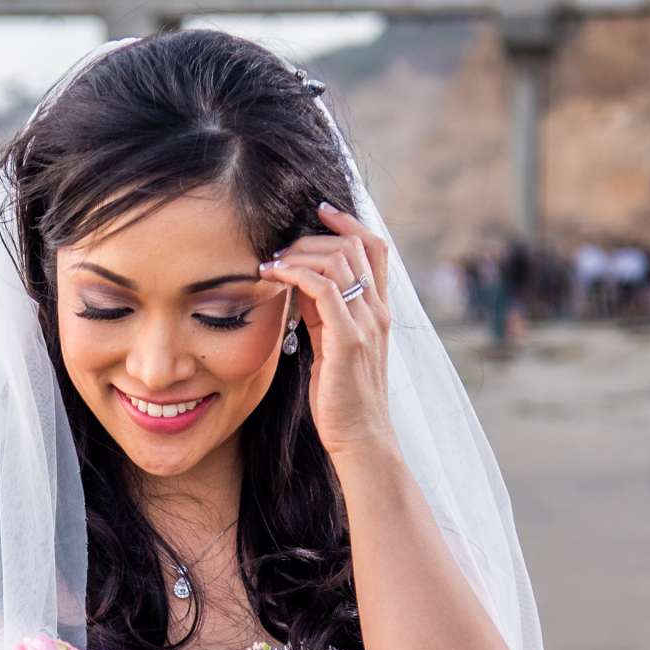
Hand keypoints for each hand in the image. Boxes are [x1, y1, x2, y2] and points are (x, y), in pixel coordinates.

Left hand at [258, 201, 398, 460]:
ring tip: (271, 264)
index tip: (320, 211)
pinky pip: (324, 289)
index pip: (375, 248)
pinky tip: (275, 276)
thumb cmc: (342, 398)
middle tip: (279, 249)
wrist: (360, 438)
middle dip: (312, 238)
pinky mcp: (349, 340)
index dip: (350, 223)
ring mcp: (366, 324)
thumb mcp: (332, 346)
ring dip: (299, 254)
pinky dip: (296, 273)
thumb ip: (323, 314)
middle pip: (354, 246)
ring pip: (338, 261)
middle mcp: (378, 311)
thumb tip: (300, 286)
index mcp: (378, 310)